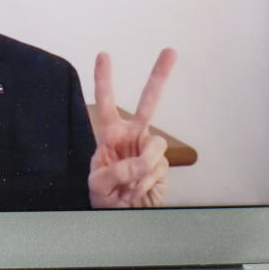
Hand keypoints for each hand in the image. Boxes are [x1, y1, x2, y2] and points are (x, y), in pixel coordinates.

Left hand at [88, 48, 175, 207]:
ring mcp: (148, 150)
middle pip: (148, 102)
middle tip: (170, 52)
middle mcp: (132, 137)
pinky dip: (147, 182)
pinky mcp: (162, 165)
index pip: (106, 103)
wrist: (123, 217)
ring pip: (156, 145)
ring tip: (129, 184)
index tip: (104, 56)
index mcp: (110, 135)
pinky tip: (138, 189)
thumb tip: (141, 161)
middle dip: (159, 76)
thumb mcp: (98, 184)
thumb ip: (116, 171)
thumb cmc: (105, 198)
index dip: (104, 79)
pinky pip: (159, 168)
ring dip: (142, 168)